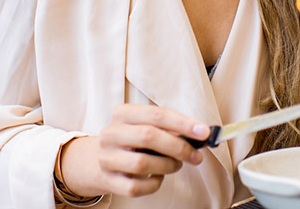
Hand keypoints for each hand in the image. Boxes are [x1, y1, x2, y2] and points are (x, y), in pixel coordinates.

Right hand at [59, 104, 207, 197]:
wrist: (96, 161)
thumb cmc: (131, 141)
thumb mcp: (144, 126)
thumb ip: (169, 127)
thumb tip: (200, 134)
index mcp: (123, 113)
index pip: (156, 114)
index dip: (183, 123)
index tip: (204, 132)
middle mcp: (111, 133)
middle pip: (149, 136)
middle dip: (179, 147)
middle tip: (196, 156)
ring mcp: (107, 158)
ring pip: (142, 163)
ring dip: (167, 166)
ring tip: (175, 165)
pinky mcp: (108, 180)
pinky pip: (137, 186)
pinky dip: (154, 183)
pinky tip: (156, 176)